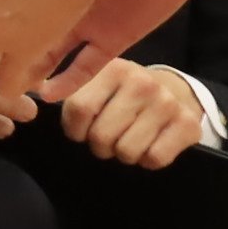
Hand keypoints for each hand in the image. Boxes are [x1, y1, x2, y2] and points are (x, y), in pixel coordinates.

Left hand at [60, 57, 207, 169]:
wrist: (176, 93)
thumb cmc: (126, 95)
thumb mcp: (100, 83)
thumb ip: (70, 87)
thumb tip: (40, 93)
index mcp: (114, 68)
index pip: (79, 109)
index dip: (75, 130)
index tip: (80, 131)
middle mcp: (142, 83)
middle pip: (101, 136)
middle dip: (100, 145)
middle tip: (107, 137)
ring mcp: (167, 103)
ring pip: (126, 151)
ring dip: (123, 154)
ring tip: (128, 139)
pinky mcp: (188, 124)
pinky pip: (154, 158)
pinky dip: (147, 160)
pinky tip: (149, 145)